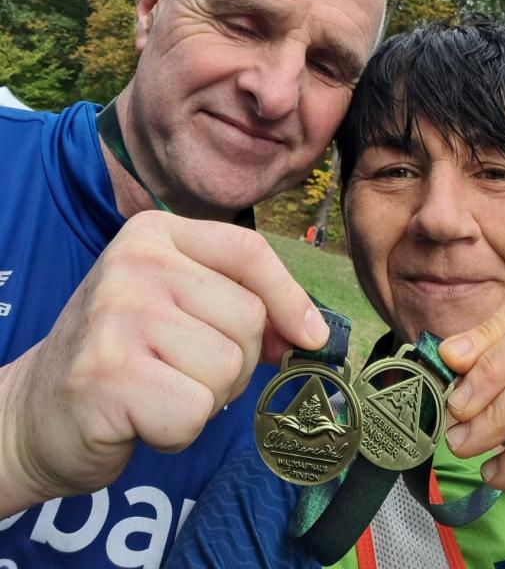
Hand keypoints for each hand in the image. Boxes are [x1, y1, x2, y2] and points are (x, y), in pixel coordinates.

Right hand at [0, 210, 328, 515]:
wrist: (35, 411)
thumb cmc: (124, 355)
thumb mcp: (179, 305)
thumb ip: (238, 303)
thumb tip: (310, 333)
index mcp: (154, 233)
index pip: (249, 253)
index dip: (290, 298)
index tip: (309, 337)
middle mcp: (134, 262)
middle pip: (247, 318)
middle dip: (233, 362)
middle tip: (182, 371)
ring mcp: (117, 314)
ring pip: (228, 367)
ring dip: (206, 398)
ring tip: (158, 390)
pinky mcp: (108, 374)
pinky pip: (195, 411)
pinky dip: (179, 430)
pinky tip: (140, 417)